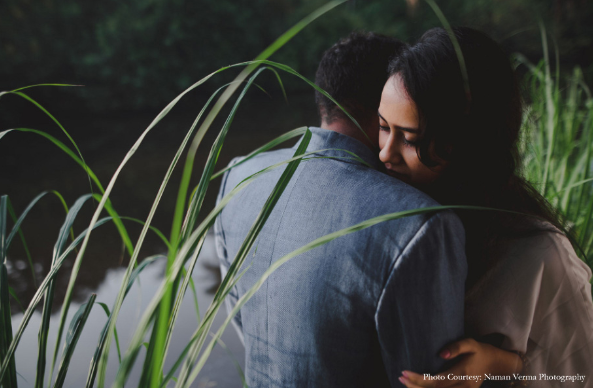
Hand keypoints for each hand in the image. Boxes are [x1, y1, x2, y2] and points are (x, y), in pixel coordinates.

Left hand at [398, 338, 523, 387]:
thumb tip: (440, 354)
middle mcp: (463, 386)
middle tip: (400, 377)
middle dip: (415, 386)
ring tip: (405, 382)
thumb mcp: (471, 343)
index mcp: (463, 374)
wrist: (495, 364)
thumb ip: (456, 347)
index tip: (405, 372)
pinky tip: (417, 387)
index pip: (437, 381)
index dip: (419, 379)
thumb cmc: (480, 351)